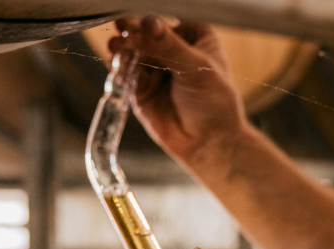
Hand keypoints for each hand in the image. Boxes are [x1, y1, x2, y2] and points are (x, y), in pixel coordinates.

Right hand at [110, 16, 247, 162]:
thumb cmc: (216, 104)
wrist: (210, 144)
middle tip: (122, 30)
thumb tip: (148, 23)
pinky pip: (125, 74)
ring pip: (132, 52)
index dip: (152, 20)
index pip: (168, 21)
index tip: (140, 22)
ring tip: (116, 47)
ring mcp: (154, 68)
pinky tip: (116, 66)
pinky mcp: (140, 89)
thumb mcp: (198, 69)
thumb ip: (170, 46)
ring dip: (123, 49)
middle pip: (146, 34)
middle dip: (133, 33)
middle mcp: (172, 49)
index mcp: (194, 35)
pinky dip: (119, 70)